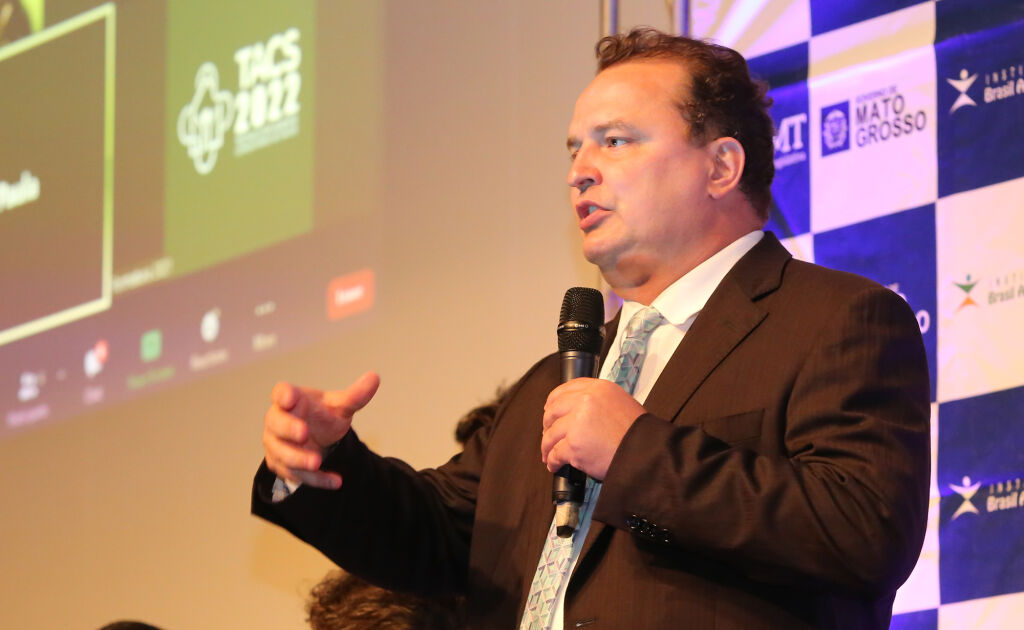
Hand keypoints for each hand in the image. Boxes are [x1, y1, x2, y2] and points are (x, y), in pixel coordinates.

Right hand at [262, 371, 379, 488]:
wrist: (316, 439)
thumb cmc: (321, 415)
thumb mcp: (339, 406)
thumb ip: (355, 396)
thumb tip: (375, 377)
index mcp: (290, 399)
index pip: (281, 392)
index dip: (283, 395)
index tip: (290, 398)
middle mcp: (277, 420)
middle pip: (275, 423)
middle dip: (288, 429)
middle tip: (304, 433)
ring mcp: (277, 444)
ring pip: (281, 453)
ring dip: (298, 458)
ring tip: (317, 462)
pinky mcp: (283, 465)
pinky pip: (296, 474)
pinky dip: (316, 479)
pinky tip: (335, 481)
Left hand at [540, 378, 645, 479]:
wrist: (646, 454)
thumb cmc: (638, 434)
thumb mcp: (621, 403)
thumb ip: (599, 402)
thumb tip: (578, 411)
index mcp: (598, 388)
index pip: (566, 389)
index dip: (553, 402)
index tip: (549, 410)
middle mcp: (586, 401)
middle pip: (553, 410)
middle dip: (547, 425)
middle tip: (548, 434)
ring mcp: (578, 422)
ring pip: (551, 434)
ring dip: (547, 446)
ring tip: (548, 454)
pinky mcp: (574, 444)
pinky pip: (555, 453)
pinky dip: (552, 461)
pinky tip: (554, 465)